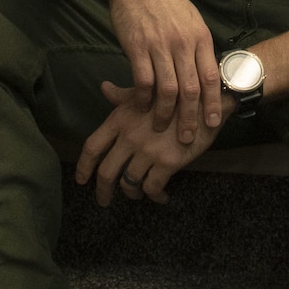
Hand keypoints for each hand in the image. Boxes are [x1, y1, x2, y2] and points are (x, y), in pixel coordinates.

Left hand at [74, 81, 222, 205]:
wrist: (207, 100)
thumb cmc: (174, 95)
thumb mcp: (145, 91)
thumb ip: (121, 95)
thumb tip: (104, 87)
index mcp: (119, 119)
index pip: (92, 147)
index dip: (83, 166)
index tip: (81, 180)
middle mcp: (129, 137)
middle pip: (106, 172)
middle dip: (102, 191)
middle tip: (103, 201)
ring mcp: (148, 151)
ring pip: (129, 183)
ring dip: (131, 194)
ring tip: (135, 195)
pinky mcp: (168, 162)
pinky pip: (153, 188)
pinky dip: (155, 196)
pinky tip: (160, 196)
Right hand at [100, 0, 222, 147]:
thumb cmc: (164, 0)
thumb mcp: (190, 18)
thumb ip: (197, 45)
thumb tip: (205, 71)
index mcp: (200, 37)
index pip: (211, 78)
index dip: (213, 104)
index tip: (214, 123)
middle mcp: (183, 44)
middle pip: (191, 90)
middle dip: (190, 118)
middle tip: (186, 137)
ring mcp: (159, 46)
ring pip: (167, 90)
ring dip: (164, 113)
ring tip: (160, 127)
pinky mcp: (136, 47)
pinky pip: (143, 81)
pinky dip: (142, 98)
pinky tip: (140, 106)